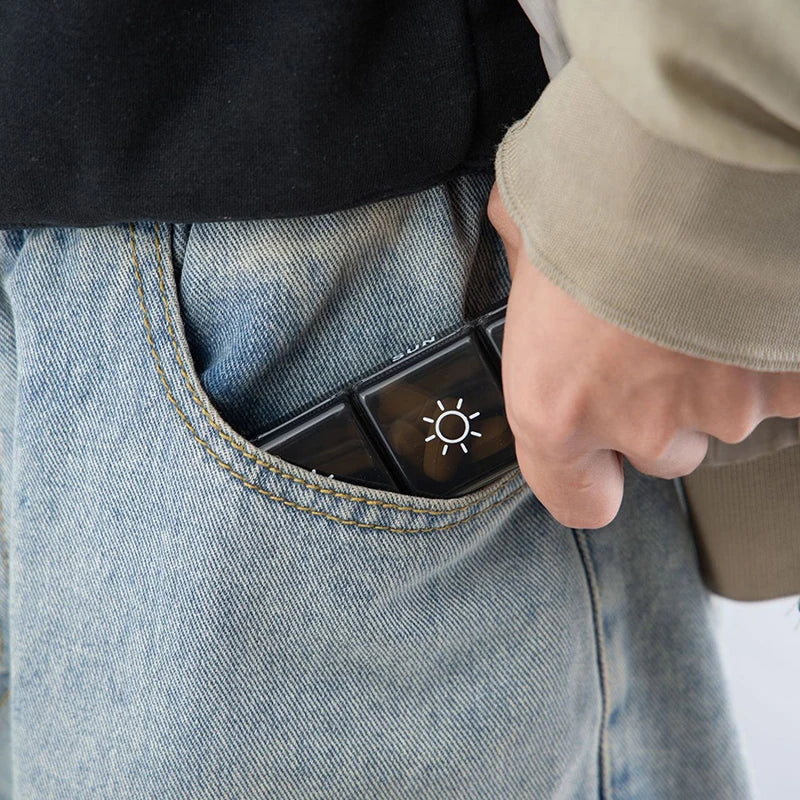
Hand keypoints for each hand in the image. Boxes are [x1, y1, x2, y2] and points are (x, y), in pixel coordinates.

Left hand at [488, 184, 799, 528]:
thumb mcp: (526, 220)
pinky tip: (757, 299)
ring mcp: (728, 406)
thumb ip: (524, 262)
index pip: (576, 498)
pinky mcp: (795, 379)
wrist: (700, 137)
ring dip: (720, 369)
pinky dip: (777, 352)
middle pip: (661, 450)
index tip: (600, 462)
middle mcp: (642, 423)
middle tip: (658, 329)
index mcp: (556, 404)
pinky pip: (786, 383)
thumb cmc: (597, 178)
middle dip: (660, 404)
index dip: (590, 481)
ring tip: (707, 295)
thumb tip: (527, 249)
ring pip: (728, 415)